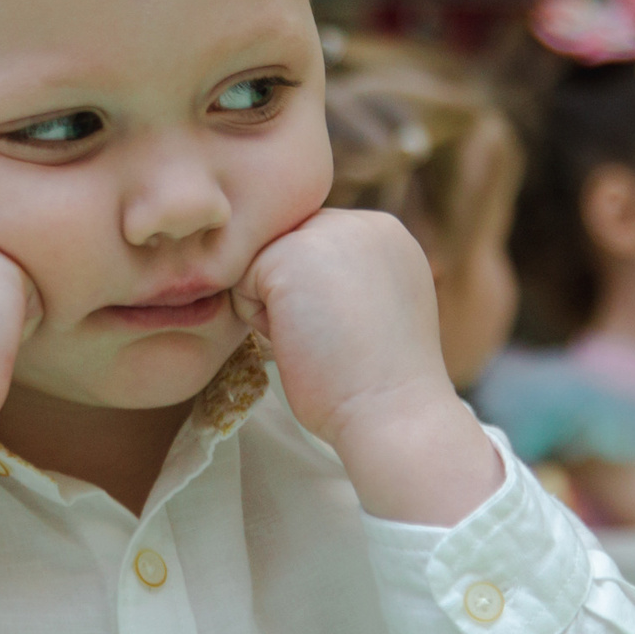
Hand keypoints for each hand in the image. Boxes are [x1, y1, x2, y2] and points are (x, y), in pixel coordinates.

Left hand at [233, 209, 499, 523]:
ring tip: (320, 339)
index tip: (348, 334)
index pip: (318, 248)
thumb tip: (294, 278)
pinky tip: (301, 341)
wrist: (393, 412)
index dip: (316, 297)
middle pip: (288, 250)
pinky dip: (259, 322)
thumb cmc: (379, 384)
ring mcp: (329, 231)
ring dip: (276, 309)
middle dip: (294, 297)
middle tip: (333, 339)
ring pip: (263, 265)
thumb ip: (345, 277)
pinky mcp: (290, 253)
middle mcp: (364, 221)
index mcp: (388, 235)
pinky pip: (242, 283)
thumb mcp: (376, 308)